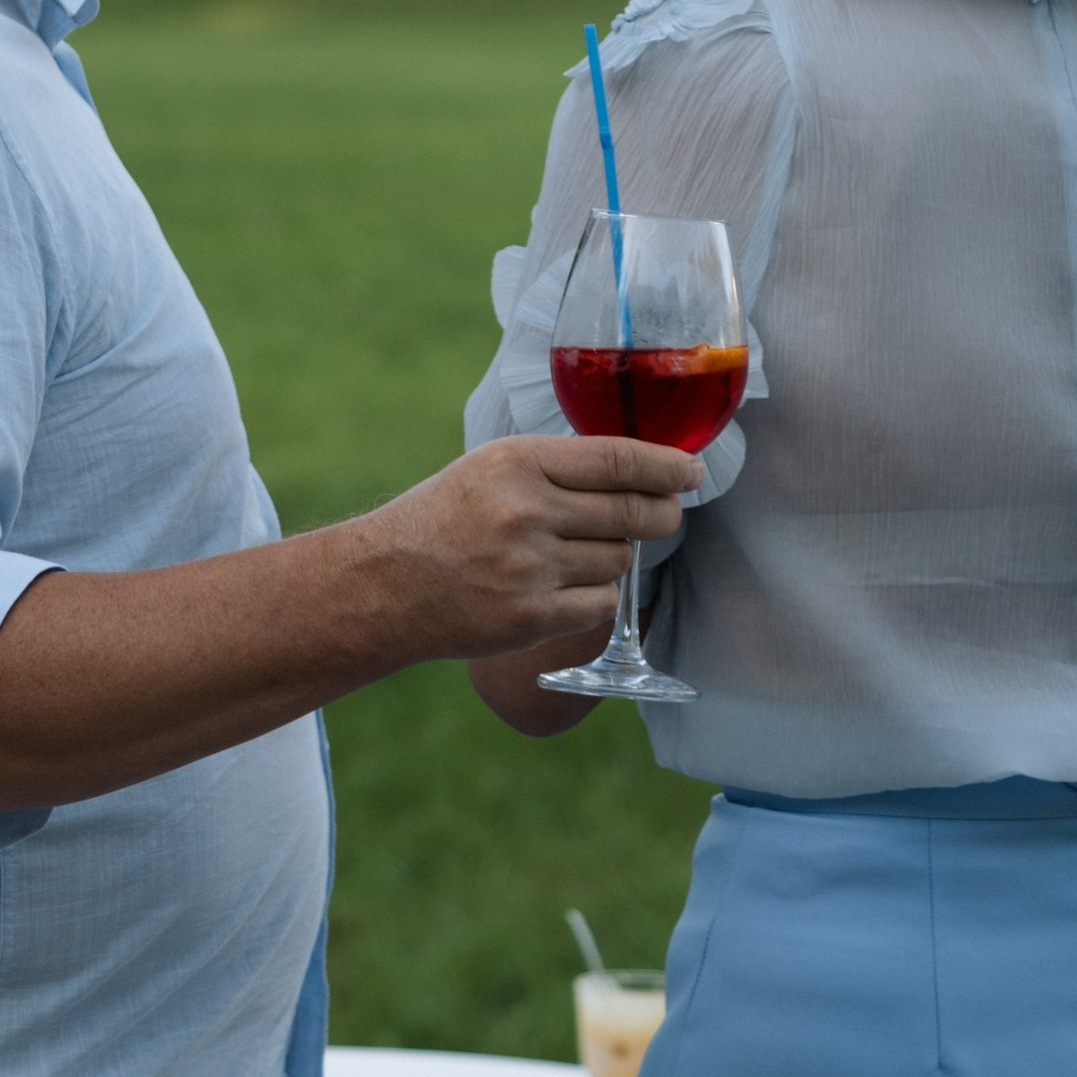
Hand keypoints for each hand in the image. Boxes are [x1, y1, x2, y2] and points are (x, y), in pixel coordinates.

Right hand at [356, 433, 695, 663]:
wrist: (386, 583)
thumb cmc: (444, 518)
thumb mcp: (492, 468)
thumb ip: (557, 466)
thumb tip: (638, 469)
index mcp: (518, 462)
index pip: (618, 460)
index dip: (666, 465)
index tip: (691, 470)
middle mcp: (528, 511)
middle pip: (634, 511)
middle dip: (662, 512)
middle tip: (667, 511)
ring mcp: (531, 567)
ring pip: (620, 559)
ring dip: (617, 555)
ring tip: (582, 551)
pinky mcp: (533, 616)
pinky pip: (602, 603)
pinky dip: (599, 594)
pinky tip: (572, 585)